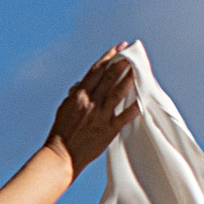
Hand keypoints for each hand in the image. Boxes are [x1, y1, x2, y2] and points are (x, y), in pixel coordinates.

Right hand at [50, 45, 139, 177]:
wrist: (61, 155)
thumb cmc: (61, 133)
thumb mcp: (64, 108)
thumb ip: (75, 95)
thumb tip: (82, 84)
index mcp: (79, 96)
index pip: (96, 71)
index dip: (108, 57)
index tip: (118, 47)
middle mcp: (90, 103)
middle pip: (109, 77)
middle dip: (121, 62)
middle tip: (131, 53)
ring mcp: (100, 116)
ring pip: (118, 92)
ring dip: (129, 79)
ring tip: (138, 69)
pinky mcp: (108, 130)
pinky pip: (124, 116)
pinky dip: (133, 108)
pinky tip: (142, 99)